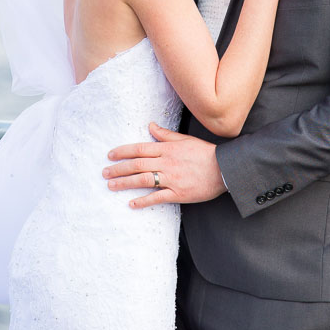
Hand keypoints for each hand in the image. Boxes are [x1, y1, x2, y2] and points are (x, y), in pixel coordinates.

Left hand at [102, 123, 226, 208]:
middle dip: (118, 168)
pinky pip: (158, 198)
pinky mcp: (179, 193)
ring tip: (111, 185)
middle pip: (137, 165)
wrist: (224, 168)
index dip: (123, 152)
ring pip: (143, 180)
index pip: (140, 148)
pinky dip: (143, 201)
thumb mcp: (185, 139)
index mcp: (167, 149)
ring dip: (125, 183)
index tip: (110, 155)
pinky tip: (131, 203)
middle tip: (104, 172)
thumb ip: (165, 134)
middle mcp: (167, 163)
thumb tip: (150, 125)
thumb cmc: (205, 153)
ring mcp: (172, 179)